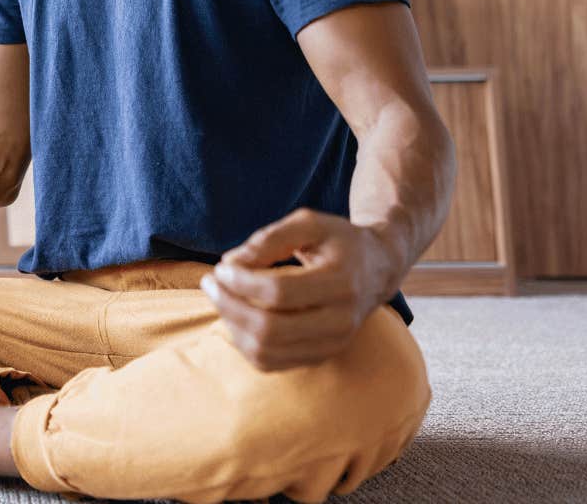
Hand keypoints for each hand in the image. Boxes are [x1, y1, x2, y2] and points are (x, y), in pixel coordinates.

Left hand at [199, 208, 402, 371]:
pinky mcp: (321, 357)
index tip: (221, 266)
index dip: (241, 282)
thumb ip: (269, 238)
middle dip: (229, 306)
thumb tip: (231, 263)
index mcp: (341, 283)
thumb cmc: (338, 241)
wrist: (377, 269)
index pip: (279, 293)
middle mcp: (341, 321)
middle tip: (209, 282)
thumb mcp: (309, 223)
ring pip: (267, 352)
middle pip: (270, 329)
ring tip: (220, 297)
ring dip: (232, 326)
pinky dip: (244, 342)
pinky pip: (271, 363)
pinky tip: (237, 316)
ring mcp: (333, 345)